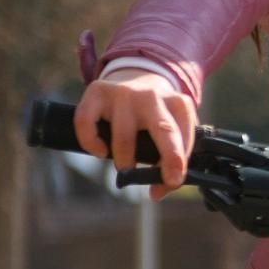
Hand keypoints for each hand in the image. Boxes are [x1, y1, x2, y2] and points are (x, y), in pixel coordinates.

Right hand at [73, 70, 198, 192]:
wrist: (135, 76)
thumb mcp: (172, 128)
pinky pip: (86, 122)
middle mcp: (153, 96)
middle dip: (167, 158)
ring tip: (125, 168)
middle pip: (164, 130)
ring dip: (124, 160)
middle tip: (160, 182)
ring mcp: (124, 92)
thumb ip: (171, 160)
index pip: (182, 137)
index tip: (172, 181)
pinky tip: (100, 151)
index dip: (178, 162)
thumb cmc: (156, 115)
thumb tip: (156, 192)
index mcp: (179, 104)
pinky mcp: (97, 91)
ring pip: (124, 136)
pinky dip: (91, 142)